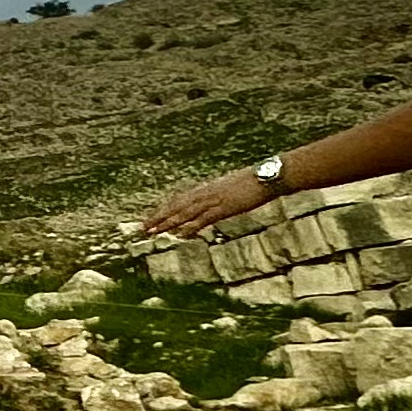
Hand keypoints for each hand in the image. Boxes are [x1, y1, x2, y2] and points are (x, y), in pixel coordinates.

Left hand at [140, 168, 274, 238]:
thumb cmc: (254, 182)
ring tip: (153, 231)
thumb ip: (220, 196)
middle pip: (177, 206)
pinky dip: (190, 226)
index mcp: (208, 189)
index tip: (153, 217)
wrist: (268, 176)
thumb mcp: (232, 189)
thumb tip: (215, 203)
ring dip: (168, 223)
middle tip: (143, 227)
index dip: (165, 210)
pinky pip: (204, 218)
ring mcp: (215, 200)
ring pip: (185, 213)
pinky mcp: (225, 207)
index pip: (181, 200)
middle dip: (160, 217)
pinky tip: (180, 234)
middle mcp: (207, 193)